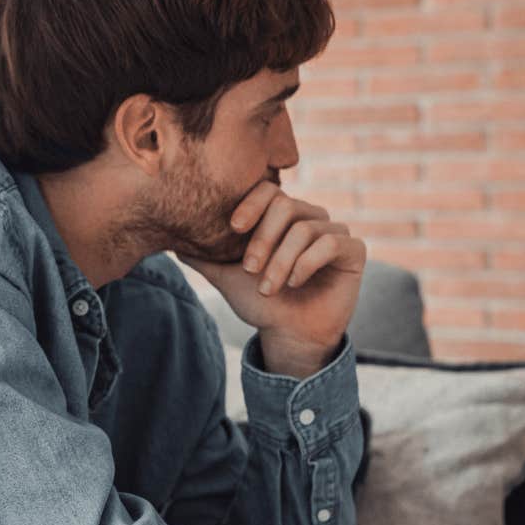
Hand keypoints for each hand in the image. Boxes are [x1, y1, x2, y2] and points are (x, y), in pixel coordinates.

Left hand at [175, 181, 364, 377]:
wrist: (288, 334)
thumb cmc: (260, 302)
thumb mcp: (225, 277)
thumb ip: (203, 256)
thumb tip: (171, 240)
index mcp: (281, 217)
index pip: (268, 190)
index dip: (250, 203)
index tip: (233, 228)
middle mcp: (309, 217)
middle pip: (286, 206)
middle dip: (263, 239)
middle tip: (250, 270)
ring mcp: (333, 232)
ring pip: (305, 228)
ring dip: (281, 261)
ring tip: (268, 287)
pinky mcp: (353, 250)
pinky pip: (331, 243)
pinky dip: (307, 264)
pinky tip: (295, 283)